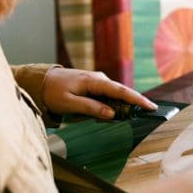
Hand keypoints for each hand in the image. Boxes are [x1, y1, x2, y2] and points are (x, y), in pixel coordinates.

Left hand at [42, 68, 156, 118]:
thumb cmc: (53, 92)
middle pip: (122, 92)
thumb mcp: (69, 103)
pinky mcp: (94, 85)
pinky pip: (109, 95)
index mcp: (93, 82)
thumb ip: (90, 107)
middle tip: (151, 112)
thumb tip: (111, 114)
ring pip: (116, 94)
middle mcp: (99, 78)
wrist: (41, 81)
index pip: (120, 91)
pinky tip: (118, 111)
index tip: (151, 106)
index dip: (137, 99)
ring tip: (137, 113)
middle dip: (136, 102)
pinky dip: (116, 103)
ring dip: (125, 104)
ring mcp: (97, 81)